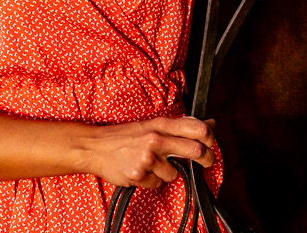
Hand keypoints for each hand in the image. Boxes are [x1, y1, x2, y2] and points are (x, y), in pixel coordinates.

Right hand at [81, 115, 215, 189]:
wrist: (95, 146)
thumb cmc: (124, 136)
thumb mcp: (152, 125)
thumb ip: (179, 126)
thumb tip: (208, 124)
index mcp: (160, 124)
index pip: (194, 127)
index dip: (209, 136)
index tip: (211, 143)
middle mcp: (156, 139)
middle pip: (194, 150)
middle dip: (205, 158)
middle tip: (206, 162)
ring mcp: (147, 158)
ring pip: (174, 174)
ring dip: (166, 173)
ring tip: (151, 164)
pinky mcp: (139, 175)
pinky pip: (157, 184)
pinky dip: (152, 181)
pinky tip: (141, 171)